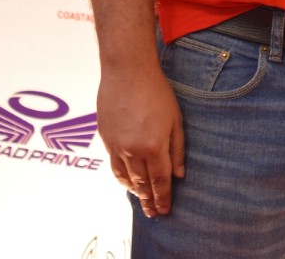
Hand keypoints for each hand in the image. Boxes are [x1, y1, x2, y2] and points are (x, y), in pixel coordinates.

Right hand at [97, 64, 184, 217]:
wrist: (127, 71)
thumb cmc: (156, 91)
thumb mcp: (175, 118)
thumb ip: (177, 148)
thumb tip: (179, 174)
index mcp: (154, 145)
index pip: (160, 180)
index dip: (163, 197)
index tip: (165, 211)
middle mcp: (133, 149)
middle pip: (142, 183)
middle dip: (149, 200)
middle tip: (153, 213)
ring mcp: (117, 145)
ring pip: (125, 177)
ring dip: (134, 191)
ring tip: (142, 199)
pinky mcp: (105, 138)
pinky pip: (113, 165)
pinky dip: (121, 176)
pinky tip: (127, 179)